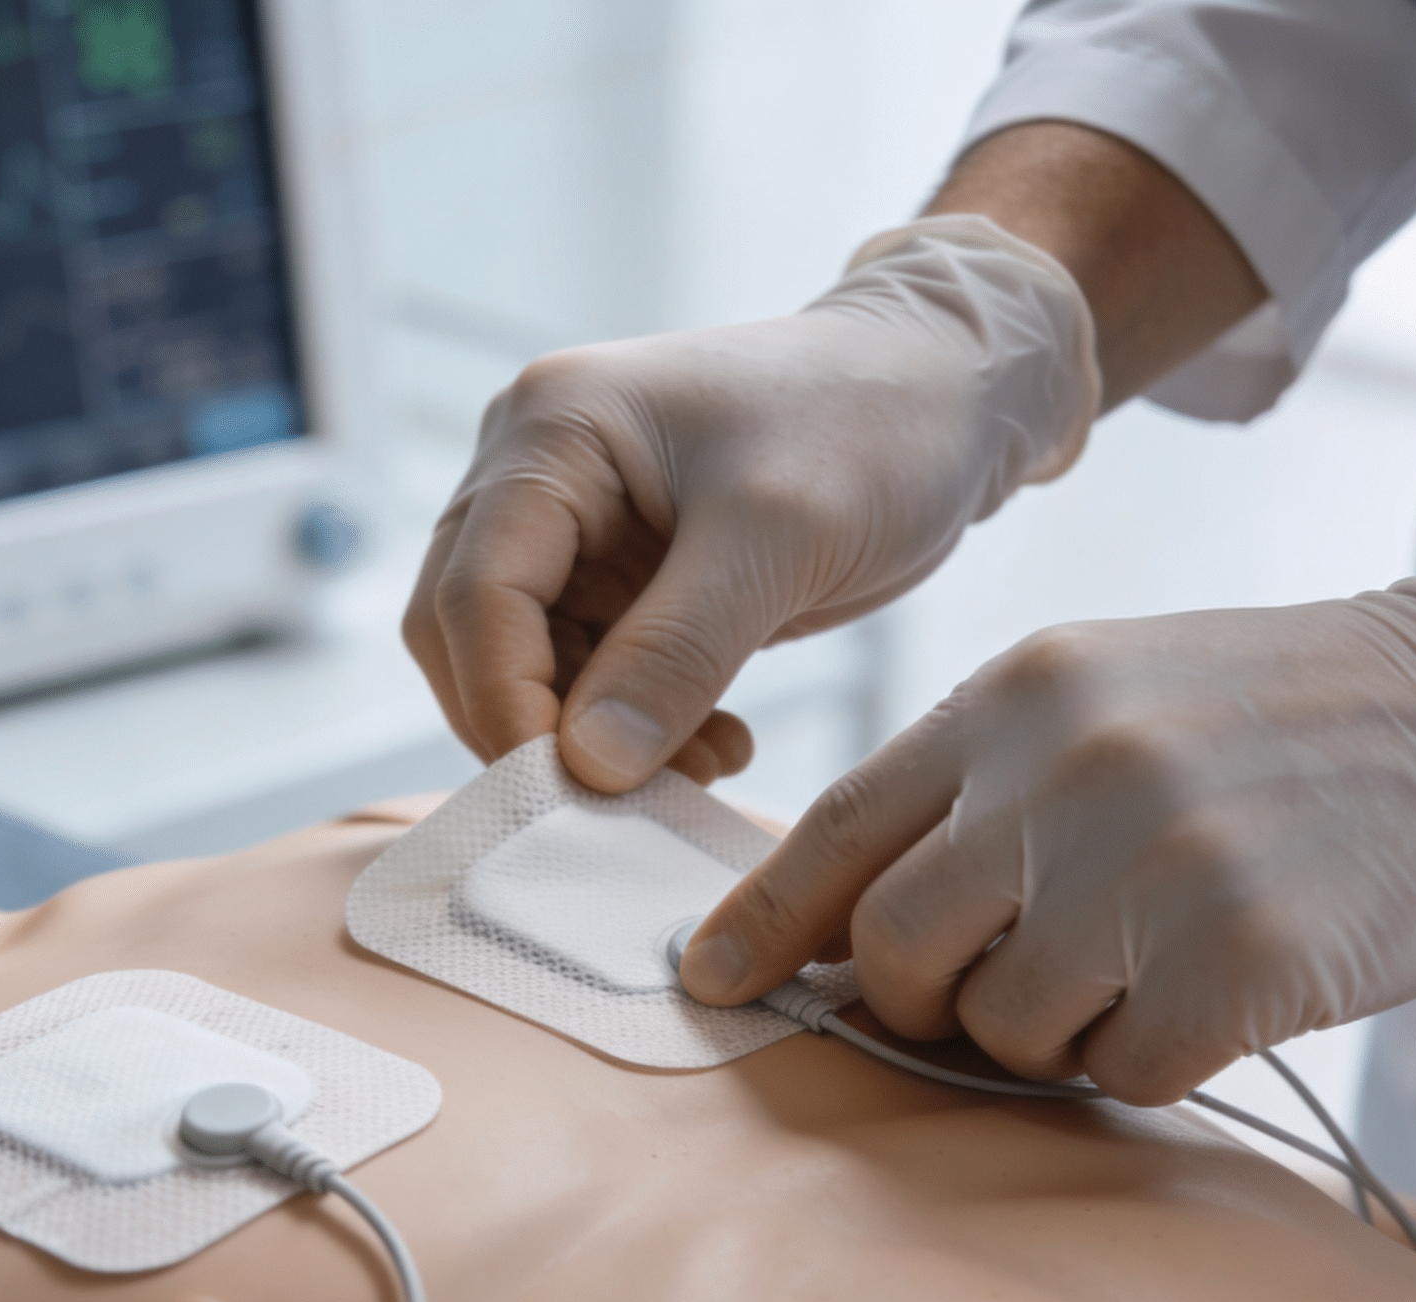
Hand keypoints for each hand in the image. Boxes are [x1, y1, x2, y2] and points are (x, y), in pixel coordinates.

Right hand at [404, 215, 1097, 792]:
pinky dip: (631, 726)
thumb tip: (587, 767)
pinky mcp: (616, 573)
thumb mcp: (780, 537)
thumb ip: (676, 652)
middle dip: (536, 727)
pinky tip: (716, 740)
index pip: (475, 589)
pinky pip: (583, 673)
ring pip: (521, 666)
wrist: (949, 392)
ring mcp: (571, 524)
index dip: (505, 701)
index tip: (572, 790)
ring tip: (707, 764)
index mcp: (554, 428)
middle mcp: (536, 469)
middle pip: (466, 632)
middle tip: (627, 796)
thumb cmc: (874, 423)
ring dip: (592, 738)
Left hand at [679, 551, 1415, 1103]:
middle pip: (898, 950)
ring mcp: (1156, 864)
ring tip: (1130, 968)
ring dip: (1047, 1032)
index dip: (760, 922)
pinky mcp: (1244, 955)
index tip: (711, 982)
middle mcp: (1066, 774)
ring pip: (1004, 1027)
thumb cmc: (1255, 722)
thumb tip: (838, 930)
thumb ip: (965, 794)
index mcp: (1012, 701)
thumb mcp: (1091, 702)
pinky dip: (1146, 1058)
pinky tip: (1207, 992)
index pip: (838, 830)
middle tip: (984, 993)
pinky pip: (1123, 1072)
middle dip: (915, 1002)